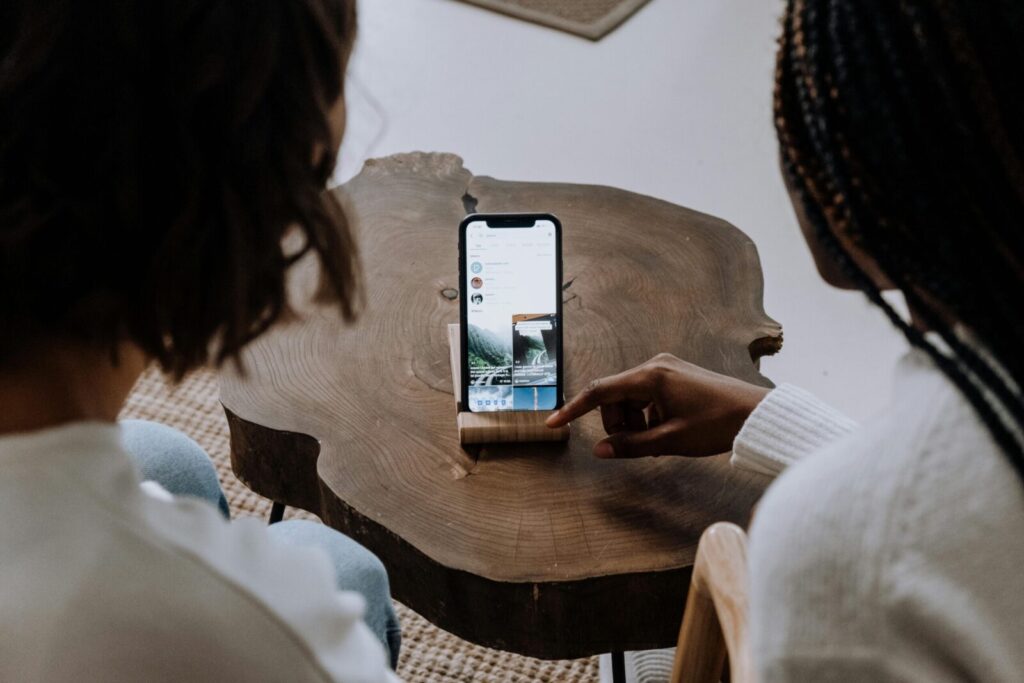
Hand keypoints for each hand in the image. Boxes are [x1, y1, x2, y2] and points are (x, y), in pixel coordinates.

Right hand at [546, 353, 769, 458]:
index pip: (599, 391)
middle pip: (615, 397)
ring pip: (630, 399)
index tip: (552, 423)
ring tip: (659, 440)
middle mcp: (655, 366)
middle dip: (617, 424)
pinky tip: (668, 431)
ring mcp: (666, 369)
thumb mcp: (671, 441)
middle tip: (640, 446)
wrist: (756, 414)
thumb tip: (600, 451)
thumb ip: (631, 446)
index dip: (573, 409)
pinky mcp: (675, 376)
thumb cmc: (717, 426)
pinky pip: (647, 397)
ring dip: (634, 422)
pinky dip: (648, 416)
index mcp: (651, 377)